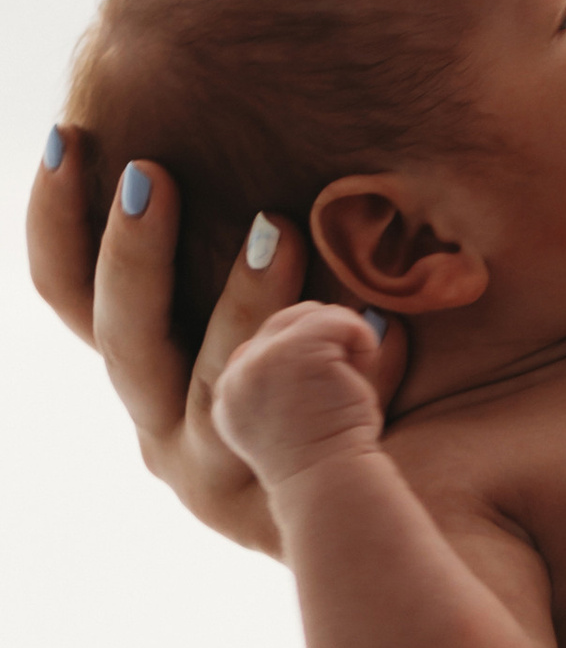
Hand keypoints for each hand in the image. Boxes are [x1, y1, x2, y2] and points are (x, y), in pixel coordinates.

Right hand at [25, 127, 408, 554]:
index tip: (68, 138)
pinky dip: (341, 369)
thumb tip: (241, 131)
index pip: (73, 295)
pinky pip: (305, 432)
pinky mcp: (283, 516)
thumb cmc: (354, 375)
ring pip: (214, 383)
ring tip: (275, 229)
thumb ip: (256, 238)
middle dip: (133, 253)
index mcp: (152, 373)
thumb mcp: (285, 304)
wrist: (428, 515)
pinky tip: (379, 323)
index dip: (55, 221)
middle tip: (153, 173)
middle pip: (120, 338)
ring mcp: (217, 476)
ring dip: (241, 303)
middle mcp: (166, 428)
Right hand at [211, 301, 389, 494]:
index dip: (307, 363)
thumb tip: (320, 324)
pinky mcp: (294, 348)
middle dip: (324, 345)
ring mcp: (260, 360)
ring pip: (311, 316)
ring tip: (349, 385)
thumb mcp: (288, 420)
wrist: (331, 484)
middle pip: (285, 323)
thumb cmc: (326, 460)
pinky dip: (362, 341)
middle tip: (341, 390)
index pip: (266, 348)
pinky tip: (360, 376)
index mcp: (228, 396)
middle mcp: (234, 376)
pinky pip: (338, 319)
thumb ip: (281, 381)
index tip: (321, 402)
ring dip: (343, 344)